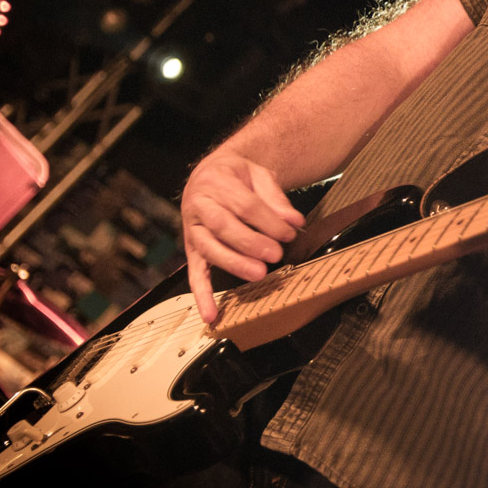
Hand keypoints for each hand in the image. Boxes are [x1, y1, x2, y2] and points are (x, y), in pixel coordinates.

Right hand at [181, 151, 304, 322]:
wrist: (212, 173)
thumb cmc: (238, 176)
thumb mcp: (259, 176)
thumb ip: (276, 198)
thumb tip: (295, 221)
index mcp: (216, 182)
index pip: (244, 205)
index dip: (268, 220)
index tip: (289, 233)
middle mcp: (198, 205)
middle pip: (224, 227)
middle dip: (252, 243)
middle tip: (276, 254)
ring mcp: (192, 229)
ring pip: (210, 249)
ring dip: (234, 264)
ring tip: (259, 274)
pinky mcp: (192, 249)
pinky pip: (195, 274)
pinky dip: (202, 295)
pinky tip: (211, 314)